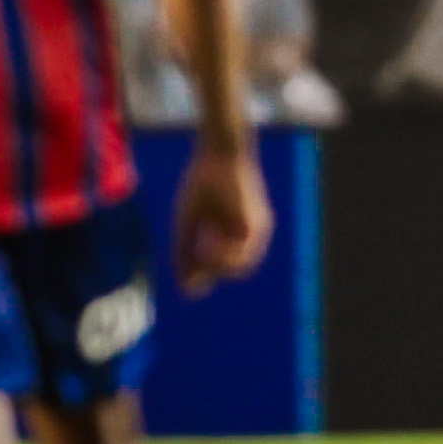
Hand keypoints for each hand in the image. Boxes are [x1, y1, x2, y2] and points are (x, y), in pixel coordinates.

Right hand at [172, 144, 272, 298]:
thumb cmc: (202, 183)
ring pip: (241, 267)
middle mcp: (249, 234)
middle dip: (210, 271)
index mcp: (233, 233)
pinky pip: (245, 253)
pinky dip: (225, 257)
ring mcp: (256, 229)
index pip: (222, 266)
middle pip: (232, 270)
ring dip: (217, 267)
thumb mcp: (188, 223)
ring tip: (201, 253)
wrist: (219, 154)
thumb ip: (185, 254)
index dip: (203, 273)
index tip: (189, 273)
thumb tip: (186, 288)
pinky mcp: (257, 223)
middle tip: (194, 260)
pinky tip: (209, 247)